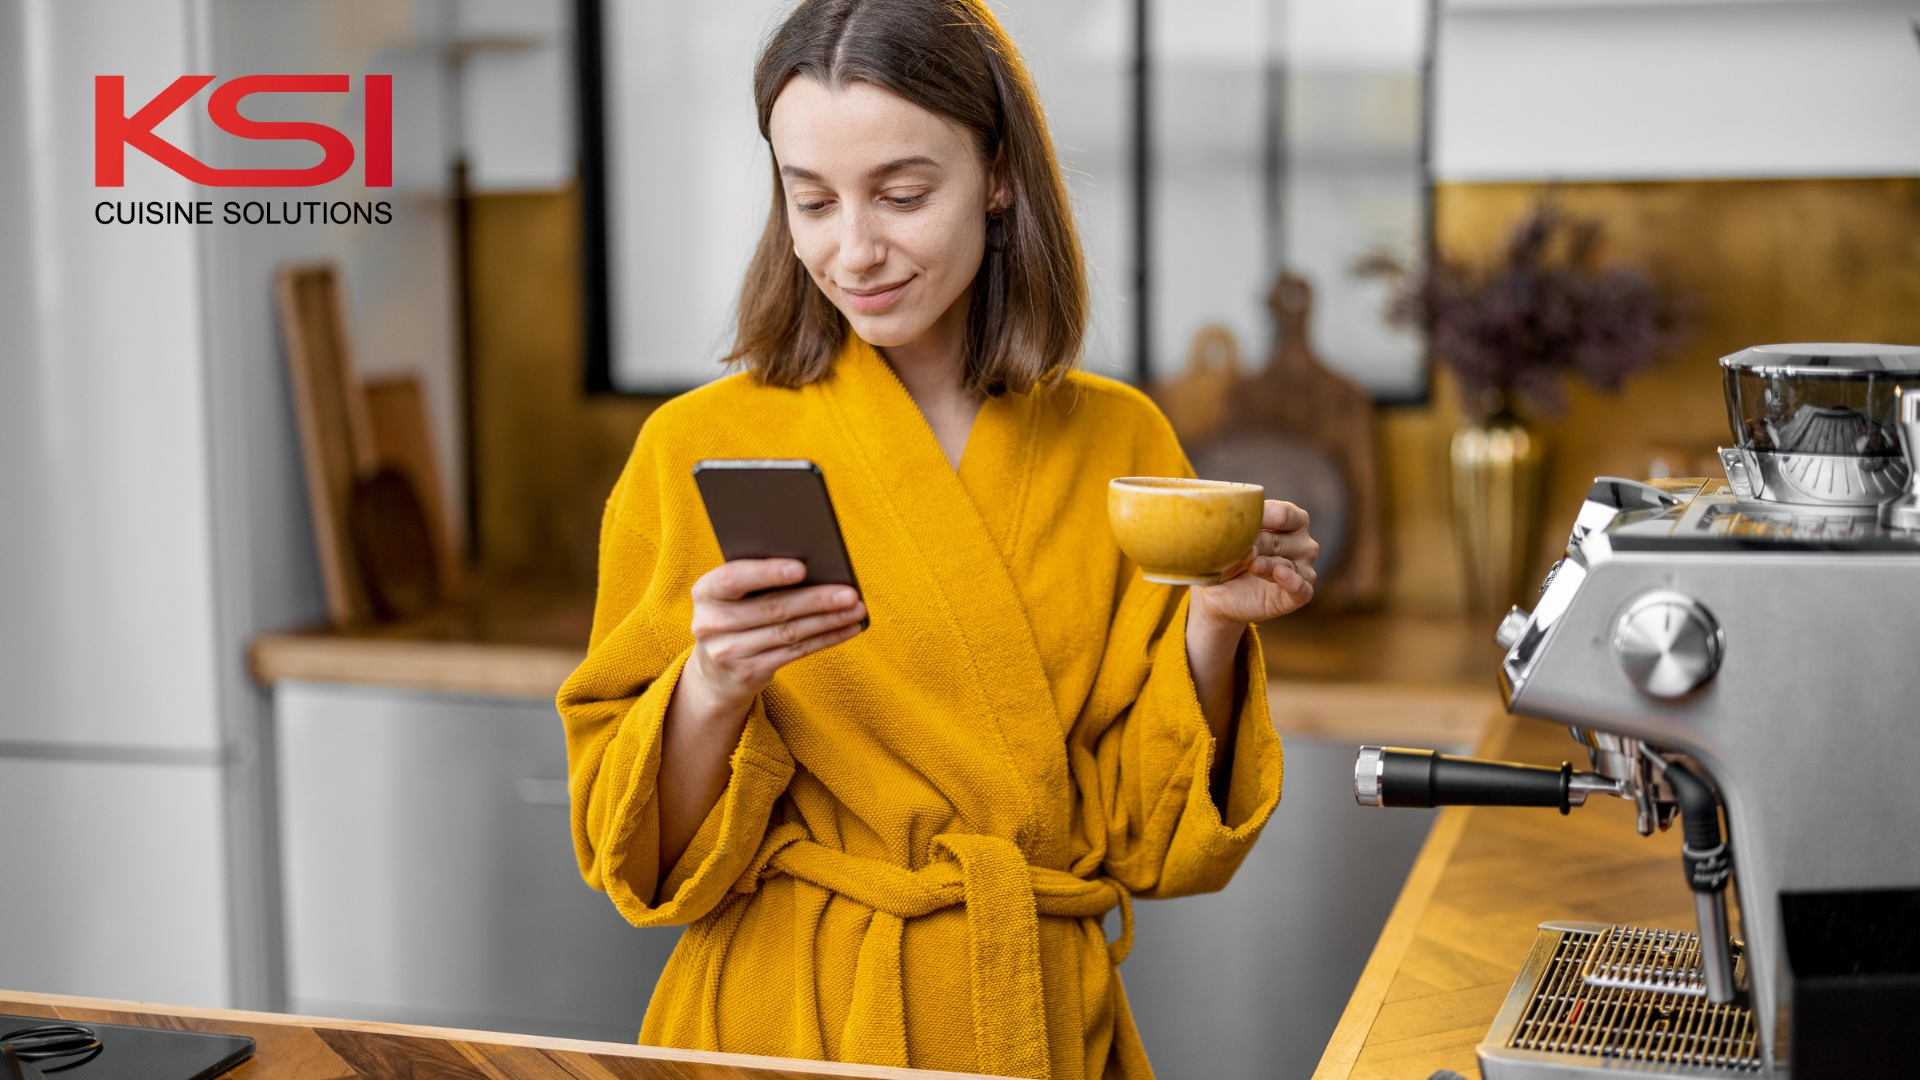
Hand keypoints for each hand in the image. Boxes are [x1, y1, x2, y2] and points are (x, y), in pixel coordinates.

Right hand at [681, 558, 866, 714]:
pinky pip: (795, 652)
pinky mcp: (749, 673)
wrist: (716, 671)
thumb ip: (758, 578)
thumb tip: (816, 565)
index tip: (801, 568)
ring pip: (789, 632)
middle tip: (849, 592)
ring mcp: (728, 653)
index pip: (733, 579)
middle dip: (816, 599)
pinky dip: (826, 638)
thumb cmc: (735, 614)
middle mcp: (710, 624)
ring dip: (828, 620)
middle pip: (772, 608)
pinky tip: (848, 627)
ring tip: (856, 608)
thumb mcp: (732, 596)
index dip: (767, 573)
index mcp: (704, 592)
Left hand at [1189, 500, 1317, 637]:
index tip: (1238, 523)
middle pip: (1279, 540)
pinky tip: (1279, 574)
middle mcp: (1302, 544)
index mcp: (1292, 521)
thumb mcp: (1227, 537)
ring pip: (1286, 565)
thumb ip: (1233, 525)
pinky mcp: (1298, 596)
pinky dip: (1293, 582)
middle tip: (1237, 550)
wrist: (1218, 591)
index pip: (1283, 515)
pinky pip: (1302, 589)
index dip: (1261, 518)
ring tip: (1250, 565)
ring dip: (1265, 565)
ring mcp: (1303, 570)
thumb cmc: (1227, 555)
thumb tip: (1223, 516)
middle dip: (1256, 544)